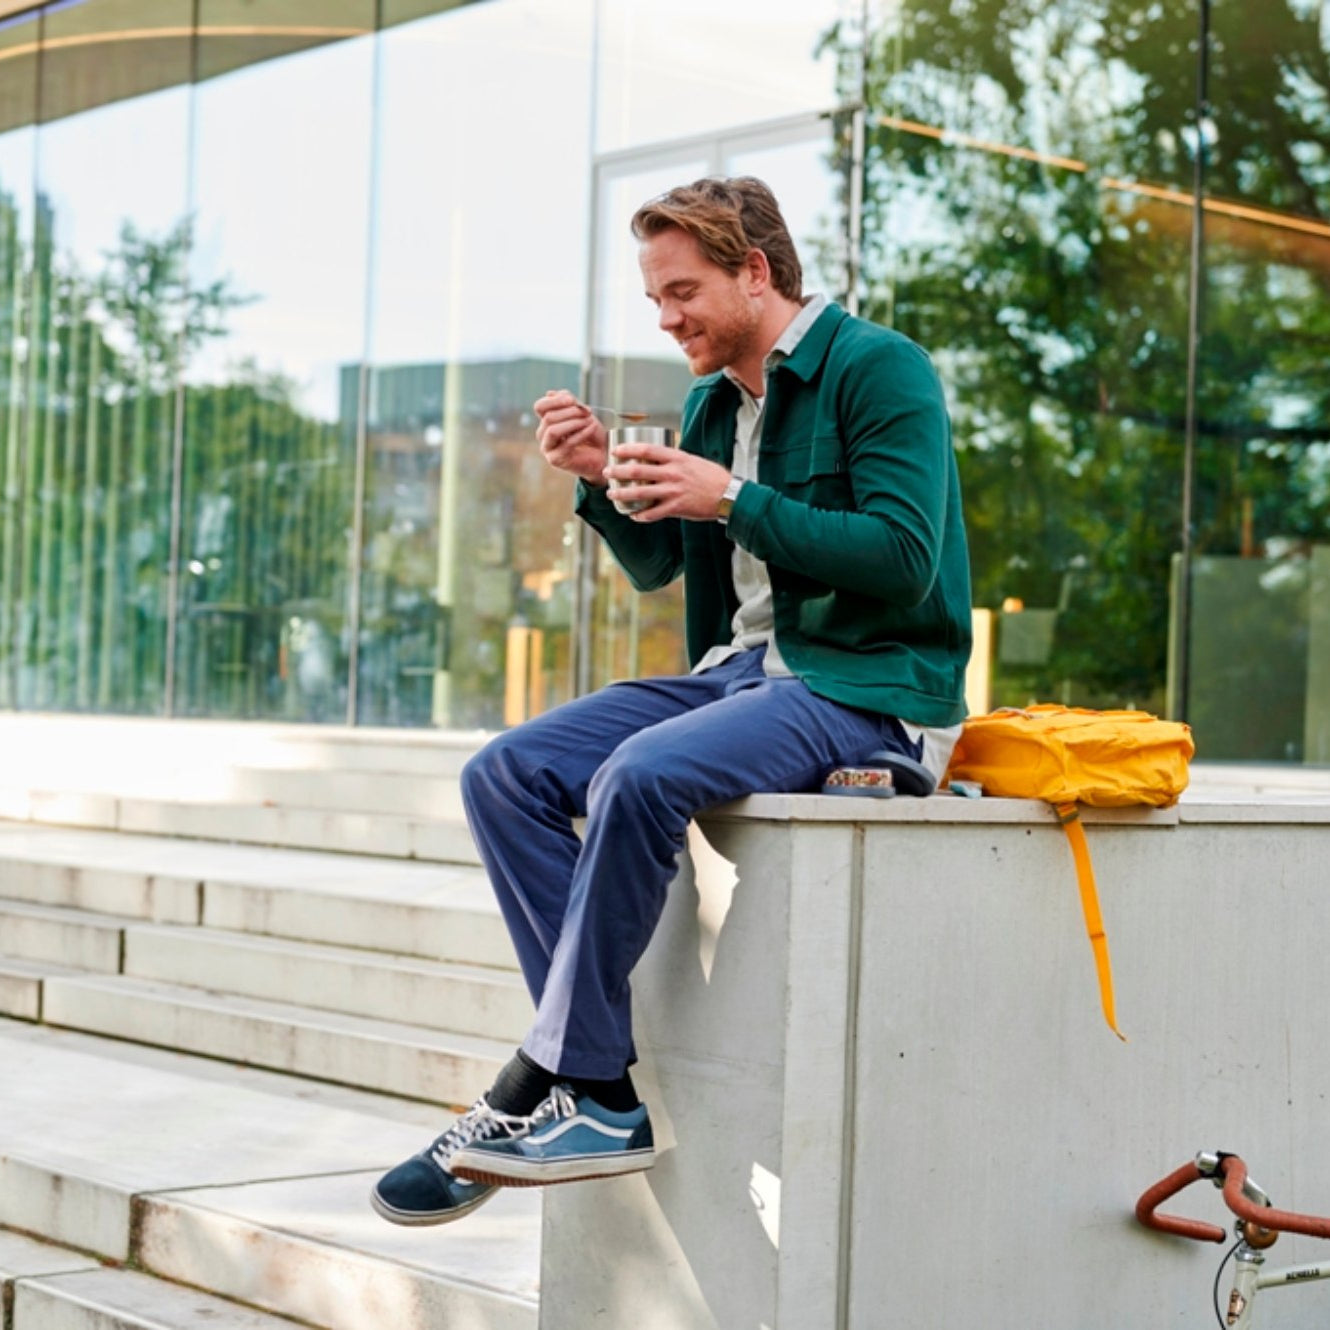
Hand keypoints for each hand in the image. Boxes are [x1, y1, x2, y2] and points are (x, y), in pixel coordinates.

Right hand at [534, 390, 609, 483]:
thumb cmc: (592, 433)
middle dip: (570, 412)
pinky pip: (566, 443)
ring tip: (588, 420)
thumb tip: (550, 393)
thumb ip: (568, 402)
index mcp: (547, 421)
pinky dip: (581, 433)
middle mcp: (543, 434)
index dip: (554, 401)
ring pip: (552, 430)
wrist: (603, 454)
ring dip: (573, 423)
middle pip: (548, 417)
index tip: (571, 400)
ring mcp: (547, 448)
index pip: (540, 407)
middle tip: (587, 411)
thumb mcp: (582, 413)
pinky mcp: (555, 460)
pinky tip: (591, 428)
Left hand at [603, 443, 732, 522]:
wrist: (728, 495)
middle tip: (607, 472)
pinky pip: (653, 513)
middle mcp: (673, 473)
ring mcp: (674, 491)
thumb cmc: (711, 477)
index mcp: (677, 458)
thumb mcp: (692, 461)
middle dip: (618, 471)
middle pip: (638, 470)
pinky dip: (641, 515)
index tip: (615, 450)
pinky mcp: (677, 508)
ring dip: (623, 495)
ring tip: (612, 495)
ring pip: (641, 492)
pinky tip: (633, 515)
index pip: (647, 450)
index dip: (628, 449)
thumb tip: (656, 458)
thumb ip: (674, 460)